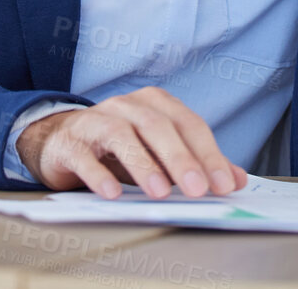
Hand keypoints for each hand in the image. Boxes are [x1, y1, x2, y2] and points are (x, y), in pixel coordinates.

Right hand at [15, 86, 248, 198]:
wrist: (61, 142)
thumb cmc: (117, 147)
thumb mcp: (159, 152)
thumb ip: (197, 163)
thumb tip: (236, 180)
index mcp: (154, 104)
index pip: (188, 124)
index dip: (208, 154)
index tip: (224, 185)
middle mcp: (125, 106)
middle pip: (157, 126)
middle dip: (180, 159)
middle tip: (197, 189)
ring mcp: (94, 121)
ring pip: (120, 135)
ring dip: (143, 164)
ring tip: (160, 192)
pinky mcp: (69, 143)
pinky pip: (84, 156)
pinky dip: (98, 174)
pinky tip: (113, 193)